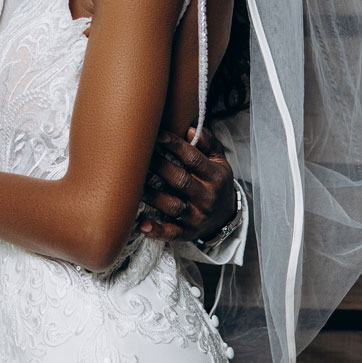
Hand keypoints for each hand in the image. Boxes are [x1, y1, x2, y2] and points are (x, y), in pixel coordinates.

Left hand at [139, 126, 236, 243]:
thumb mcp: (219, 161)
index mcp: (214, 176)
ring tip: (135, 187)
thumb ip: (208, 143)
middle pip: (181, 181)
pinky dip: (156, 231)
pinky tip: (141, 225)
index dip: (175, 145)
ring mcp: (197, 216)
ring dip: (153, 197)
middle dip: (160, 167)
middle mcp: (207, 196)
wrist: (226, 216)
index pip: (194, 158)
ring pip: (173, 206)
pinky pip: (172, 233)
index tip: (157, 135)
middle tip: (140, 156)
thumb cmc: (216, 183)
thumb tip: (191, 129)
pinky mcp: (188, 232)